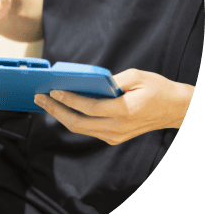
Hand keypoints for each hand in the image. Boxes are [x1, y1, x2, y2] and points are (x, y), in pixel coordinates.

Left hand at [34, 69, 193, 144]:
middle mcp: (118, 128)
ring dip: (60, 115)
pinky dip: (72, 119)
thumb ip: (112, 80)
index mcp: (125, 111)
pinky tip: (61, 108)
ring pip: (80, 129)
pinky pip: (87, 129)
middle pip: (79, 122)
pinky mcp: (113, 137)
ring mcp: (115, 135)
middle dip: (56, 110)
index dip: (69, 100)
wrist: (174, 109)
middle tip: (39, 97)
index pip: (90, 108)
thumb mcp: (137, 76)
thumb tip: (88, 80)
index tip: (53, 91)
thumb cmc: (156, 89)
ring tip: (45, 102)